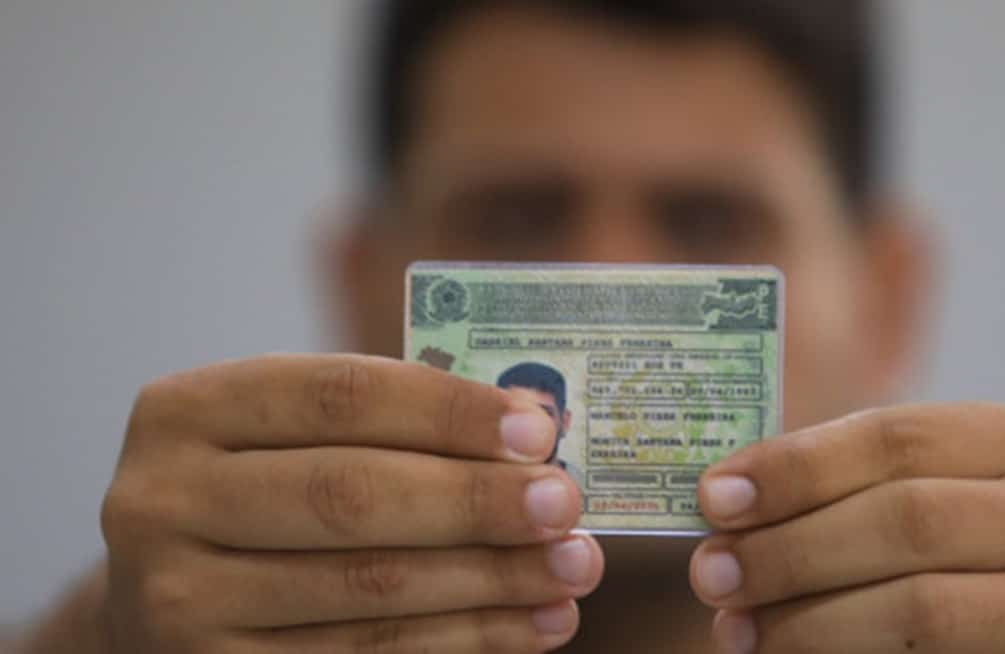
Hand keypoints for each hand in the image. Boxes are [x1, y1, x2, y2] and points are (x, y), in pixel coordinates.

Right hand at [100, 354, 602, 652]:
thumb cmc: (265, 492)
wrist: (165, 600)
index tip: (539, 428)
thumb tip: (531, 427)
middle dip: (476, 500)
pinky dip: (464, 639)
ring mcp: (182, 602)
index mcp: (187, 411)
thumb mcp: (295, 436)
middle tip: (566, 502)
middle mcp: (163, 503)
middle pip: (350, 495)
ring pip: (368, 587)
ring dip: (491, 580)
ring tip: (573, 567)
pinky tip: (531, 622)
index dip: (448, 411)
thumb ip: (393, 424)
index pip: (338, 395)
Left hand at [689, 403, 1004, 652]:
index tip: (714, 498)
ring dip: (808, 622)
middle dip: (792, 551)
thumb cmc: (930, 535)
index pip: (891, 439)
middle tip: (711, 575)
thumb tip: (721, 499)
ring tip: (733, 629)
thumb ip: (826, 482)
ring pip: (922, 609)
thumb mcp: (893, 485)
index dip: (794, 469)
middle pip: (906, 520)